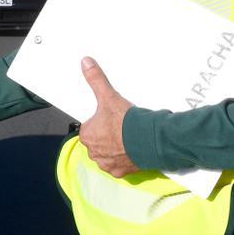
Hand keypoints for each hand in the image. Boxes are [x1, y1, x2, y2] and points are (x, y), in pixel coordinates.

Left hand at [78, 57, 139, 177]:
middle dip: (108, 137)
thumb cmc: (126, 122)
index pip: (89, 128)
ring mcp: (106, 164)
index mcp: (88, 135)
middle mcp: (94, 152)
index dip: (100, 123)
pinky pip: (118, 166)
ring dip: (115, 149)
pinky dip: (124, 160)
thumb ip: (96, 79)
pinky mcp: (119, 172)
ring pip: (107, 155)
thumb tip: (85, 62)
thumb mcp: (109, 96)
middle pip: (98, 143)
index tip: (110, 120)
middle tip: (121, 128)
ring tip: (127, 139)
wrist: (148, 141)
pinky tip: (131, 151)